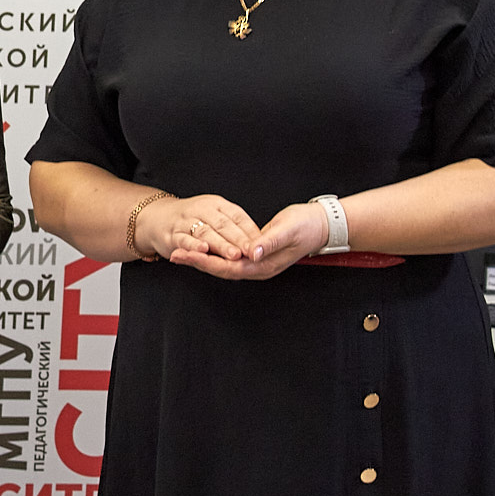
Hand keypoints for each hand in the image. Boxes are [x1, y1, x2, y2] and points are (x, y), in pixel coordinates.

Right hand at [134, 193, 260, 264]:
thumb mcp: (215, 216)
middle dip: (238, 239)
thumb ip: (233, 228)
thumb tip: (260, 243)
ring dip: (220, 244)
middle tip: (251, 251)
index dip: (249, 230)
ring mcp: (186, 221)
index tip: (261, 244)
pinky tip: (202, 251)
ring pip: (205, 232)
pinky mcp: (172, 234)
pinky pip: (183, 239)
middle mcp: (201, 209)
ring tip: (233, 254)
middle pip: (222, 224)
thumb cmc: (194, 219)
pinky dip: (193, 245)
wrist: (157, 217)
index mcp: (216, 204)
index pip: (236, 216)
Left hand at [167, 200, 327, 280]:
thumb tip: (252, 252)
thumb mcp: (287, 230)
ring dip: (202, 259)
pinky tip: (201, 247)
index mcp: (263, 266)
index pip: (227, 267)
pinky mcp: (255, 255)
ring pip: (223, 265)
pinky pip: (229, 258)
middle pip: (221, 269)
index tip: (185, 254)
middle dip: (197, 262)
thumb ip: (269, 242)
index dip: (205, 262)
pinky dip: (213, 254)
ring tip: (181, 252)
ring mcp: (256, 263)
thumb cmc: (304, 226)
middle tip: (174, 254)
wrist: (320, 226)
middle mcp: (257, 268)